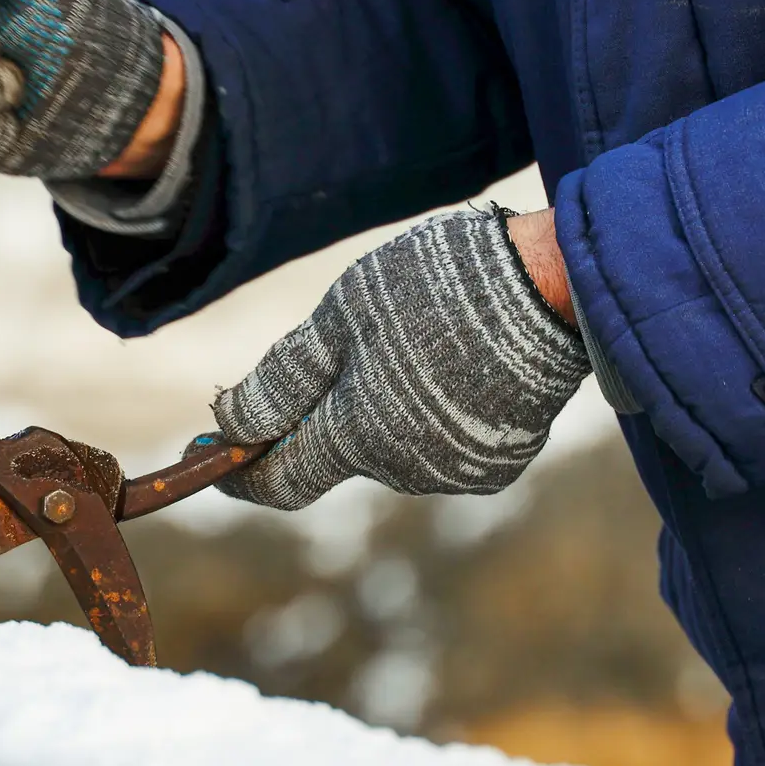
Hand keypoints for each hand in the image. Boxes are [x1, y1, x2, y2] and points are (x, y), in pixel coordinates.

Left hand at [212, 207, 590, 509]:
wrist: (554, 285)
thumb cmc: (437, 287)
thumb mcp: (342, 315)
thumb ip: (282, 378)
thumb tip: (226, 424)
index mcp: (359, 436)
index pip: (280, 481)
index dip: (239, 473)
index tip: (210, 459)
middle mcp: (406, 470)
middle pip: (339, 456)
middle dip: (325, 417)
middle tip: (340, 349)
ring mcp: (457, 470)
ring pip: (391, 449)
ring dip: (382, 412)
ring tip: (414, 340)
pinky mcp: (499, 461)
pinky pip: (440, 446)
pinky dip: (430, 416)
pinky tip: (454, 362)